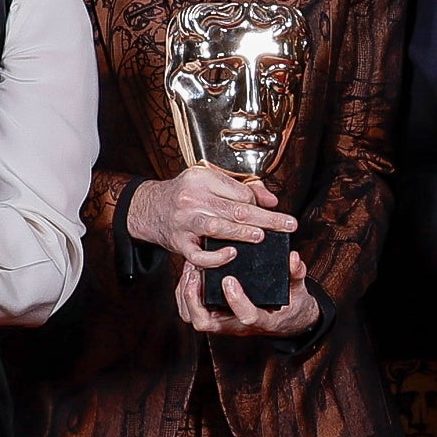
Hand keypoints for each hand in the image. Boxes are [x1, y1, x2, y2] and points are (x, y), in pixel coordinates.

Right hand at [127, 166, 297, 272]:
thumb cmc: (184, 195)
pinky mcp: (179, 243)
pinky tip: (231, 255)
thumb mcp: (208, 181)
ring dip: (243, 233)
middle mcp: (192, 198)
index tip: (274, 214)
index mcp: (202, 179)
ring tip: (262, 236)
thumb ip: (241, 188)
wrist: (149, 208)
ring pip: (218, 227)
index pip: (239, 192)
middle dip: (265, 219)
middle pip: (235, 209)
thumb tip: (271, 200)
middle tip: (288, 225)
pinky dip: (215, 257)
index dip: (258, 204)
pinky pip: (198, 254)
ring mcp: (184, 222)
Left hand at [174, 248, 320, 338]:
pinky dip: (186, 293)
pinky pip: (192, 311)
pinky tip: (191, 272)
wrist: (286, 321)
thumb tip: (294, 258)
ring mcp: (224, 322)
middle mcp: (237, 325)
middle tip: (195, 273)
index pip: (247, 316)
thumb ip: (296, 276)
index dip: (236, 301)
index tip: (229, 280)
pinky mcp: (216, 315)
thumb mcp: (298, 292)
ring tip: (191, 268)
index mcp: (261, 320)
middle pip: (205, 323)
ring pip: (194, 318)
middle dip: (194, 299)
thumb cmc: (291, 307)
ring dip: (187, 295)